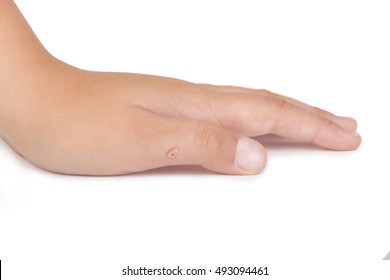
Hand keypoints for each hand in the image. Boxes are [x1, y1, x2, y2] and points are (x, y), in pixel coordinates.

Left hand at [0, 60, 360, 174]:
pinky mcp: (168, 114)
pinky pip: (225, 115)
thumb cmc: (77, 121)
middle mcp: (194, 101)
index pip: (269, 115)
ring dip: (287, 116)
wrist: (36, 101)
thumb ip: (202, 145)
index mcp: (196, 107)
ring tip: (314, 123)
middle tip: (345, 127)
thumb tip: (254, 155)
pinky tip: (254, 127)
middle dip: (312, 118)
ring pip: (249, 108)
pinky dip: (253, 120)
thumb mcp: (144, 142)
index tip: (344, 136)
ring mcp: (182, 105)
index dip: (312, 127)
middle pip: (267, 106)